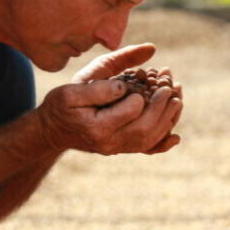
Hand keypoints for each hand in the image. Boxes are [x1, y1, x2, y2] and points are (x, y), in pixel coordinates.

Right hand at [37, 44, 182, 155]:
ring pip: (149, 140)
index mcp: (97, 127)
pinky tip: (175, 137)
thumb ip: (99, 88)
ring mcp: (116, 148)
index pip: (130, 112)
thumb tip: (125, 85)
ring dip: (167, 119)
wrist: (52, 131)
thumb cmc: (60, 107)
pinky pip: (145, 150)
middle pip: (144, 129)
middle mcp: (109, 142)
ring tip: (178, 99)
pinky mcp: (121, 149)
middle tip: (171, 88)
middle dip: (162, 107)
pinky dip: (162, 144)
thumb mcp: (71, 90)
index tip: (149, 79)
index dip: (142, 96)